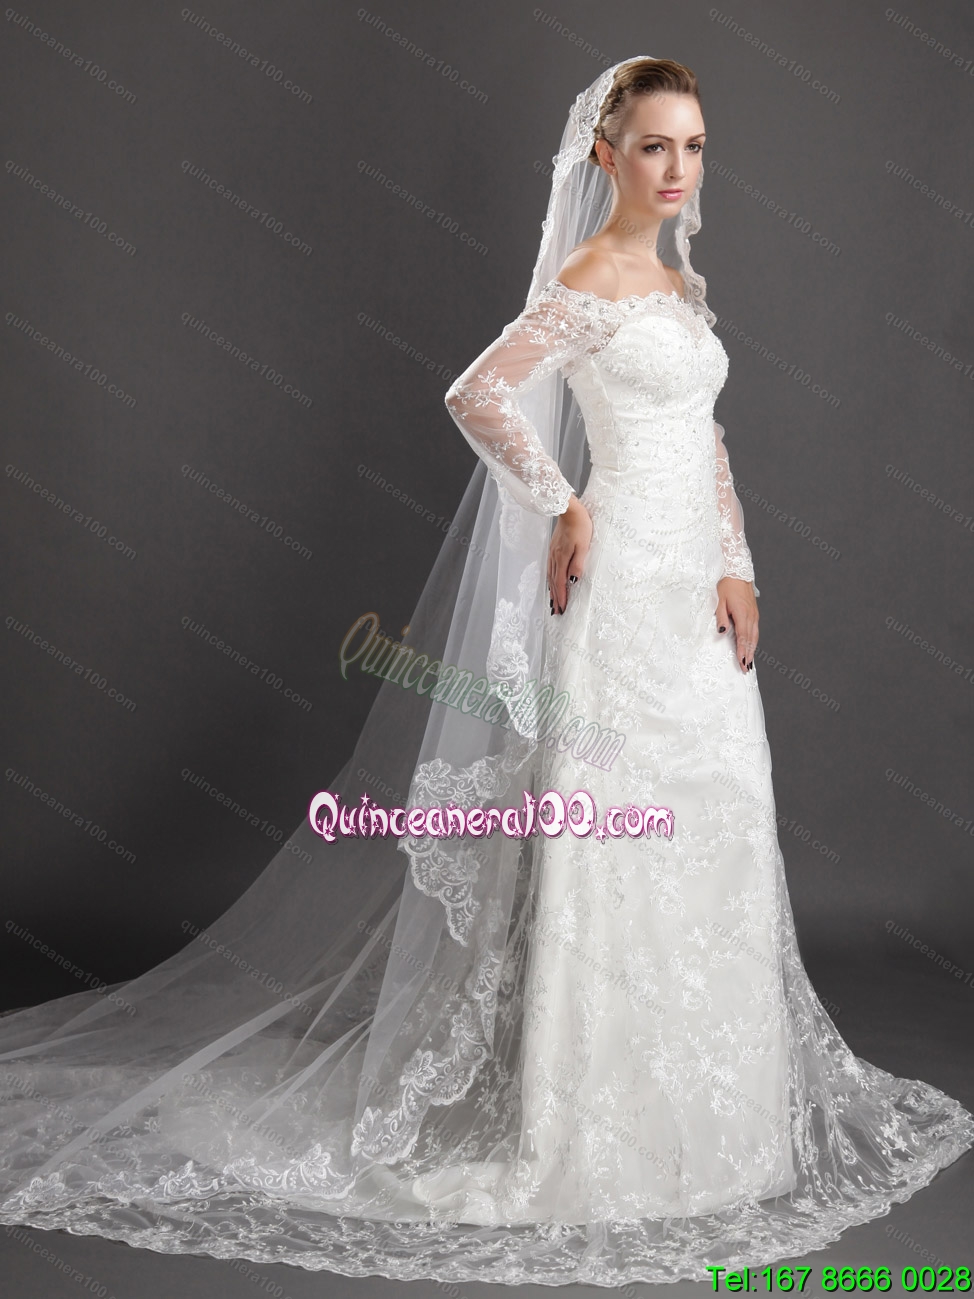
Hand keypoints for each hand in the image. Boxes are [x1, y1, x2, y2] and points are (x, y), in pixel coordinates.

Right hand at [548, 495, 591, 614]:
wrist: (570, 510)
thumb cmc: (580, 526)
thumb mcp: (583, 545)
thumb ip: (578, 563)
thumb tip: (574, 580)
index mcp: (562, 559)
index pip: (561, 583)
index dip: (561, 597)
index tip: (561, 609)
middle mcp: (554, 558)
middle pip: (554, 582)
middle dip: (555, 598)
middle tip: (556, 612)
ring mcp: (552, 553)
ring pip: (550, 577)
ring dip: (552, 591)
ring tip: (552, 602)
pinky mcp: (553, 549)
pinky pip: (550, 569)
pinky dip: (550, 579)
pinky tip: (551, 582)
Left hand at [716, 576, 757, 672]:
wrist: (737, 571)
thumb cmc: (726, 584)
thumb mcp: (719, 600)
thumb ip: (721, 616)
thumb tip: (723, 632)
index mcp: (742, 613)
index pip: (743, 636)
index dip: (743, 651)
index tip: (743, 662)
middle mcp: (751, 616)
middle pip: (751, 639)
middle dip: (749, 654)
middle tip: (746, 668)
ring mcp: (754, 614)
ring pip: (754, 636)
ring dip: (752, 649)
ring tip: (750, 662)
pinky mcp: (754, 613)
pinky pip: (754, 630)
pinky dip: (753, 641)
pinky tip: (751, 647)